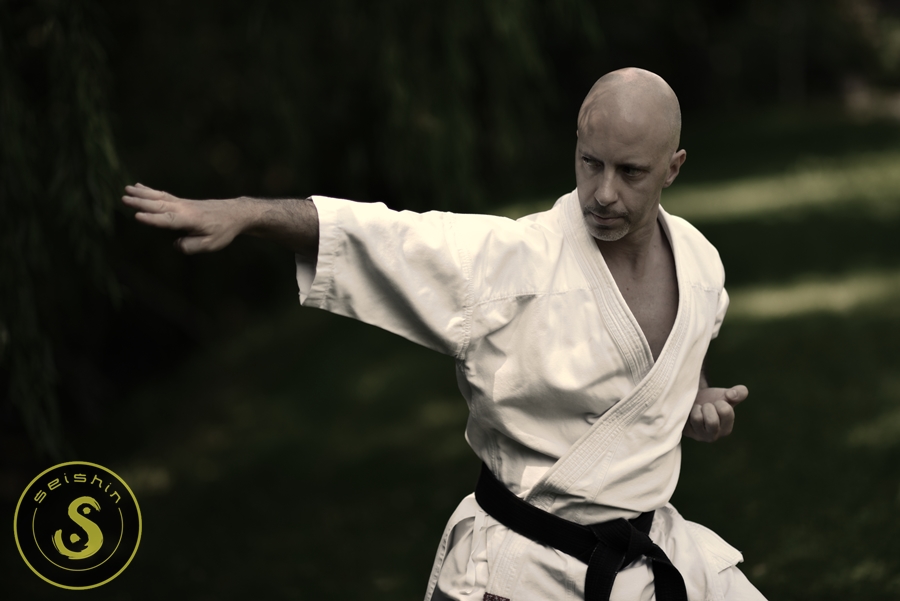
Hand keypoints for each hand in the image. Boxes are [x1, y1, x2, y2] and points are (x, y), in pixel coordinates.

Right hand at [122, 184, 247, 253]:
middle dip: (141, 202)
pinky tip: (139, 186)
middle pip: (159, 204)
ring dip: (142, 193)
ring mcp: (182, 203)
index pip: (168, 220)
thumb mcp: (211, 243)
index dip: (153, 219)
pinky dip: (150, 190)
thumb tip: (176, 245)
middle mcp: (183, 208)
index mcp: (190, 220)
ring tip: (126, 189)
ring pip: (159, 196)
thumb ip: (192, 246)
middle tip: (124, 199)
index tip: (137, 217)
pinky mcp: (182, 201)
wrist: (234, 213)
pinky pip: (163, 194)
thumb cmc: (222, 230)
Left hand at [682, 384, 747, 441]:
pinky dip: (688, 410)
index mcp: (726, 428)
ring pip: (697, 419)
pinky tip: (690, 412)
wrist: (694, 400)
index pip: (725, 412)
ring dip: (697, 408)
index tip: (717, 404)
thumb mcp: (727, 395)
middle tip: (706, 406)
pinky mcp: (686, 432)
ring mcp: (698, 435)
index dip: (720, 403)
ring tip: (698, 408)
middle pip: (712, 421)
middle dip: (708, 407)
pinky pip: (685, 418)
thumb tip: (732, 394)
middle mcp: (713, 436)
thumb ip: (739, 392)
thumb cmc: (712, 400)